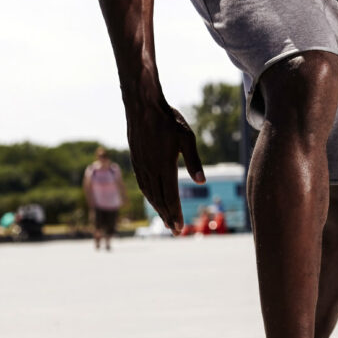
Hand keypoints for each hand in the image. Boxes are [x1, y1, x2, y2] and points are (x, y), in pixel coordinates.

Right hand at [125, 99, 203, 231]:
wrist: (143, 106)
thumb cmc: (169, 120)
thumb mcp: (186, 137)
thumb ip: (194, 161)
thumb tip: (201, 183)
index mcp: (164, 165)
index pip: (170, 196)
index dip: (175, 213)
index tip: (180, 228)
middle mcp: (150, 169)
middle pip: (159, 200)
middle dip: (168, 217)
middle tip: (176, 231)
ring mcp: (141, 166)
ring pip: (149, 194)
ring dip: (158, 209)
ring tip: (166, 220)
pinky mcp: (136, 161)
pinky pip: (142, 185)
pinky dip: (150, 197)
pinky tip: (154, 201)